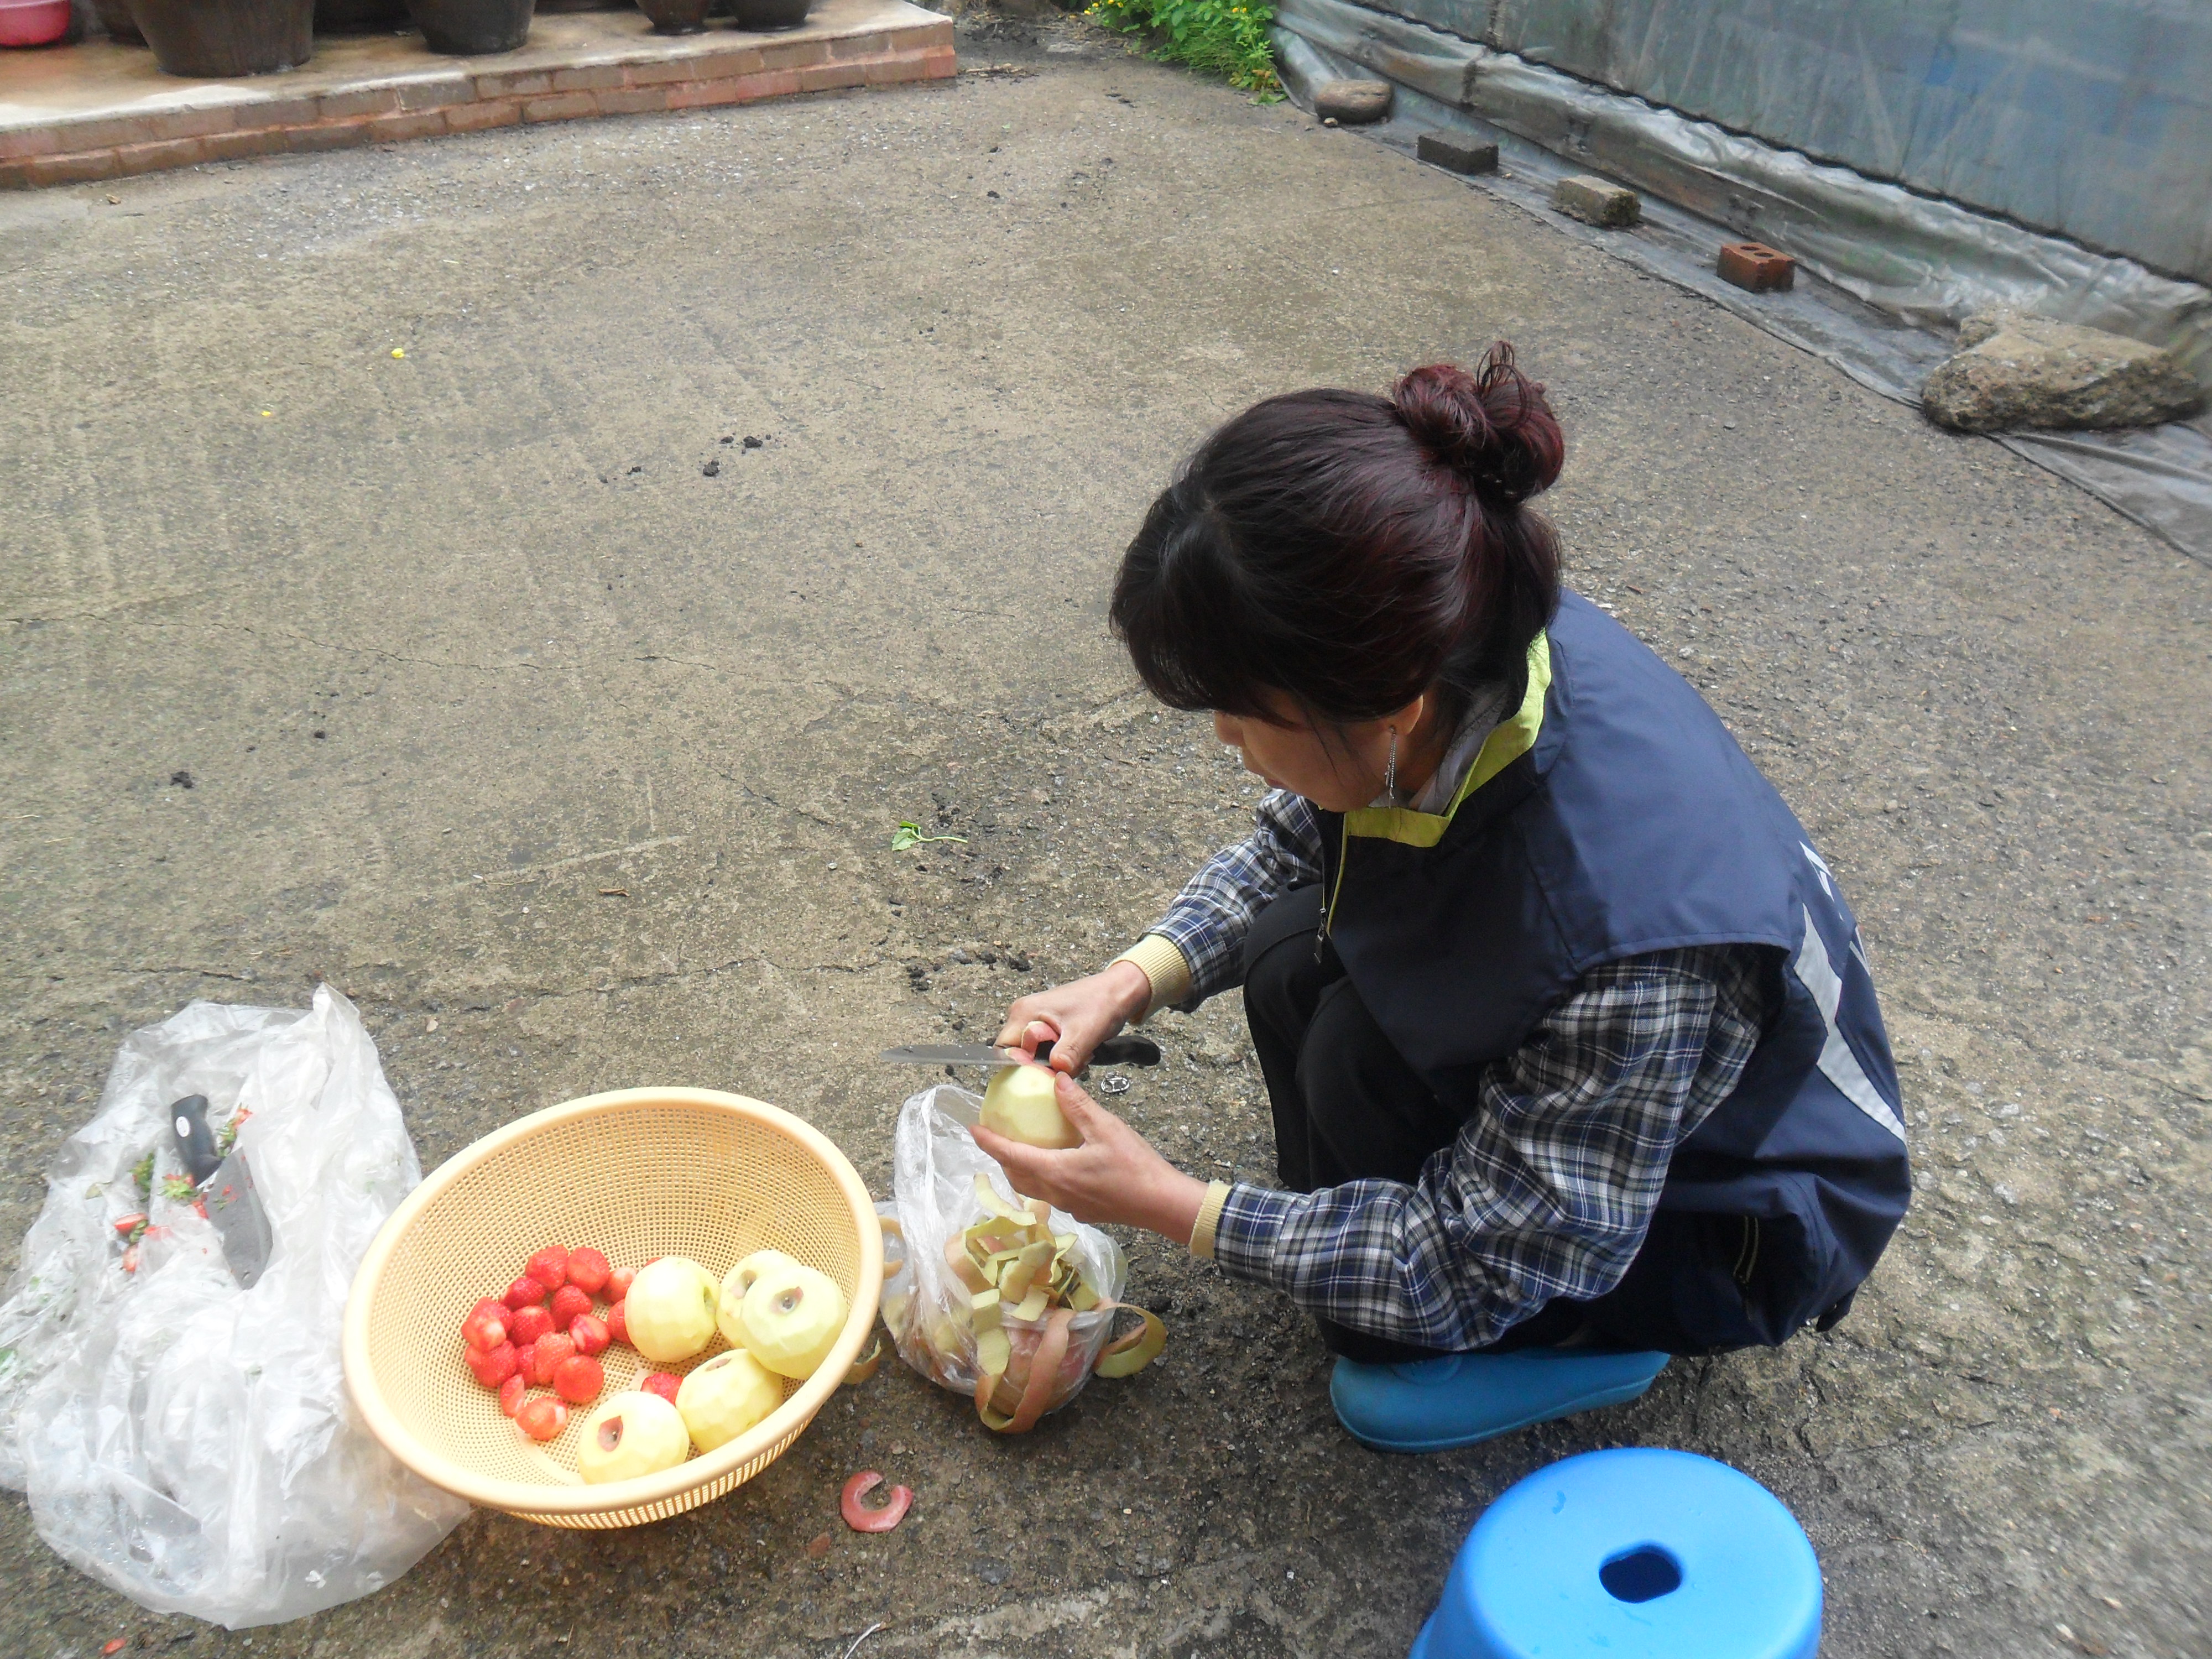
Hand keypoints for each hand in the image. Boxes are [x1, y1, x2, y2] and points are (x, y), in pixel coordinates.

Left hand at [971, 1072, 1208, 1245]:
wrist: (1161, 1204)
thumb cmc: (1135, 1166)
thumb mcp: (1105, 1127)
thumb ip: (1077, 1104)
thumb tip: (1056, 1079)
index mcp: (1055, 1171)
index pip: (1010, 1156)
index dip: (989, 1142)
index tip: (973, 1128)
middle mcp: (1055, 1193)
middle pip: (1016, 1176)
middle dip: (1002, 1158)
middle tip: (996, 1137)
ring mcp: (1068, 1206)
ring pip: (1032, 1189)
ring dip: (1020, 1170)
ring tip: (1022, 1150)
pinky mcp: (1083, 1211)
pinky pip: (1051, 1195)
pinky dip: (1042, 1179)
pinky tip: (1057, 1166)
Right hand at [995, 961, 1151, 1073]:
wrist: (1120, 991)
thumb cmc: (1102, 1002)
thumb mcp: (1084, 1032)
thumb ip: (1066, 1055)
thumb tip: (1054, 1076)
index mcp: (1024, 1012)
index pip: (1004, 1050)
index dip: (1019, 1067)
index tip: (1042, 1075)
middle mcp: (1025, 1015)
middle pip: (1019, 1055)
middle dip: (1041, 1067)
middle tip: (1066, 1064)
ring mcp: (1036, 1021)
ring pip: (1035, 1056)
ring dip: (1055, 1063)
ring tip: (1078, 1055)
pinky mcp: (1049, 1029)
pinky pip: (1047, 1052)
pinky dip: (1062, 1058)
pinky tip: (1080, 1053)